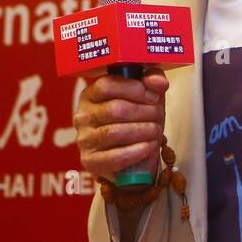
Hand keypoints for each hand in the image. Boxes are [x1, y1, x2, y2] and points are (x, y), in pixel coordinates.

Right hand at [75, 67, 168, 183]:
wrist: (137, 154)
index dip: (135, 89)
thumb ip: (153, 80)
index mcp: (91, 95)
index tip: (154, 97)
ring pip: (115, 132)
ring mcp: (84, 139)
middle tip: (158, 116)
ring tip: (155, 131)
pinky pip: (114, 157)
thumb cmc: (139, 120)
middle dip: (144, 112)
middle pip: (115, 109)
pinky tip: (148, 147)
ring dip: (143, 131)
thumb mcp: (147, 96)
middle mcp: (83, 116)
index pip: (107, 85)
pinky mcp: (90, 161)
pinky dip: (136, 152)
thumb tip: (158, 82)